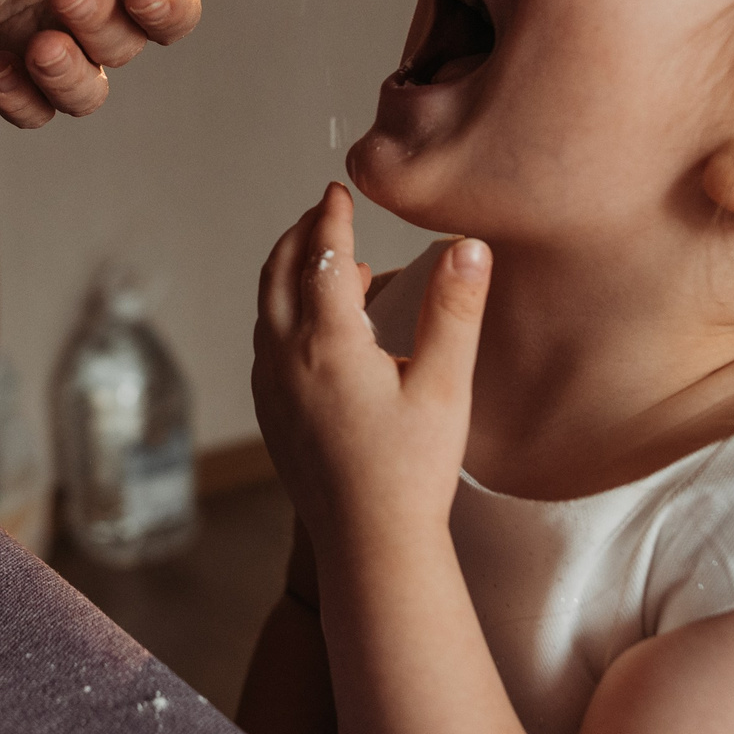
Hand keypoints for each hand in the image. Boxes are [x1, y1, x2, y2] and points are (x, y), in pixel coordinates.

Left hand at [0, 0, 304, 125]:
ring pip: (82, 94)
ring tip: (38, 46)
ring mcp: (53, 40)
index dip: (166, 12)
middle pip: (124, 49)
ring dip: (66, 78)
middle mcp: (104, 11)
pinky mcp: (1, 61)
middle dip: (98, 29)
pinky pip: (24, 108)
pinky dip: (16, 97)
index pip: (175, 12)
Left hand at [251, 183, 490, 549]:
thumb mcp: (445, 385)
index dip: (331, 216)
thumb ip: (454, 309)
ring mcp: (271, 390)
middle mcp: (286, 360)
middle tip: (324, 211)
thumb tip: (467, 245)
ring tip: (327, 263)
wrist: (371, 545)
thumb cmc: (413, 470)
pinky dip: (283, 314)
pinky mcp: (271, 416)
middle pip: (278, 274)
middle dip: (299, 234)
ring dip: (289, 274)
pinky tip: (316, 328)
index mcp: (327, 343)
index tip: (339, 188)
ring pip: (266, 310)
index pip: (321, 256)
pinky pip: (266, 345)